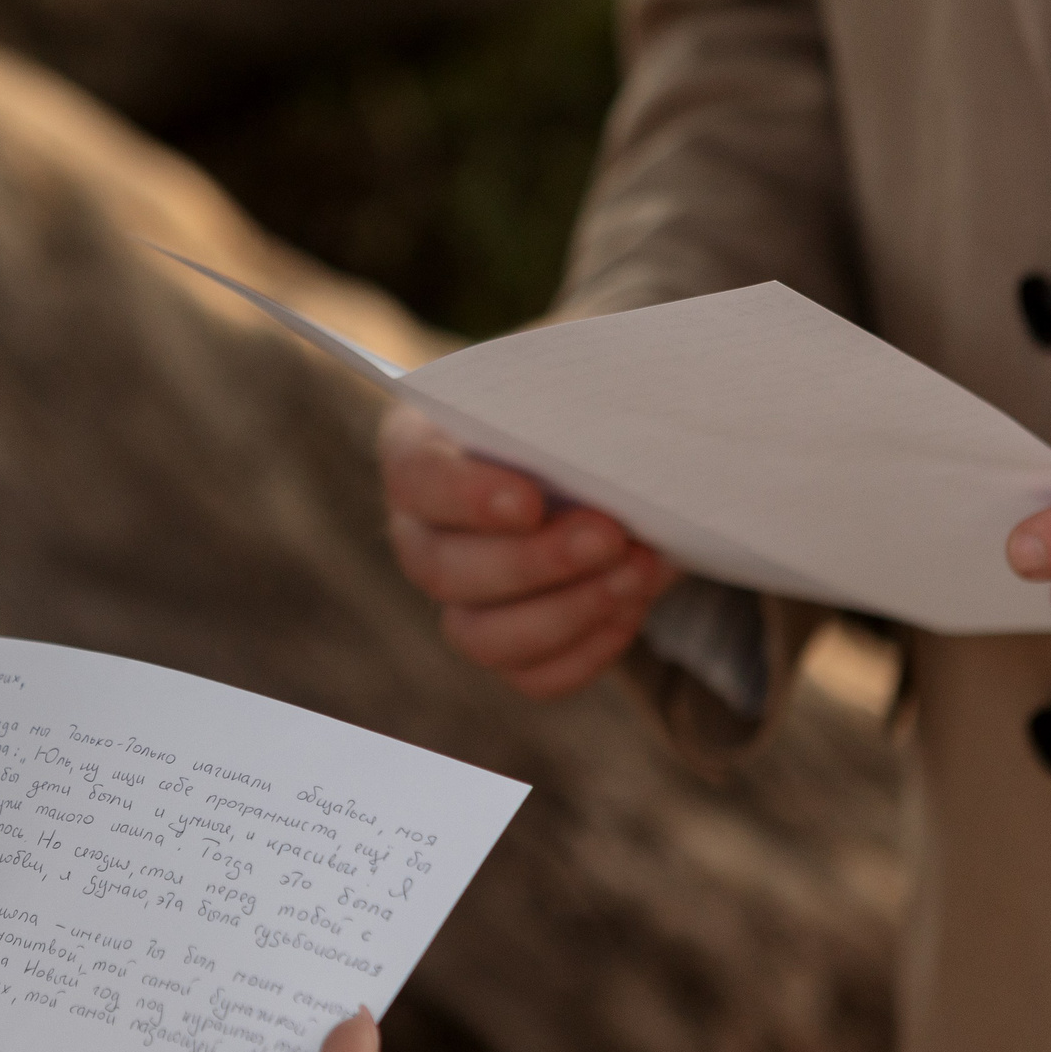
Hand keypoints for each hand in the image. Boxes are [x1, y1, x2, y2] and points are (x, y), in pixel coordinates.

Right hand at [380, 405, 679, 698]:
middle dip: (533, 562)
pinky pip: (533, 675)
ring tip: (636, 573)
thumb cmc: (588, 400)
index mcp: (422, 450)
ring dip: (565, 612)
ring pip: (481, 636)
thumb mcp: (582, 376)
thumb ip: (579, 394)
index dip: (464, 496)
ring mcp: (461, 598)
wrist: (620, 456)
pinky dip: (587, 650)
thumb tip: (615, 435)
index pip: (414, 476)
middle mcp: (424, 533)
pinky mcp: (509, 644)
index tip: (529, 500)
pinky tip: (630, 606)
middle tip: (609, 536)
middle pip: (443, 569)